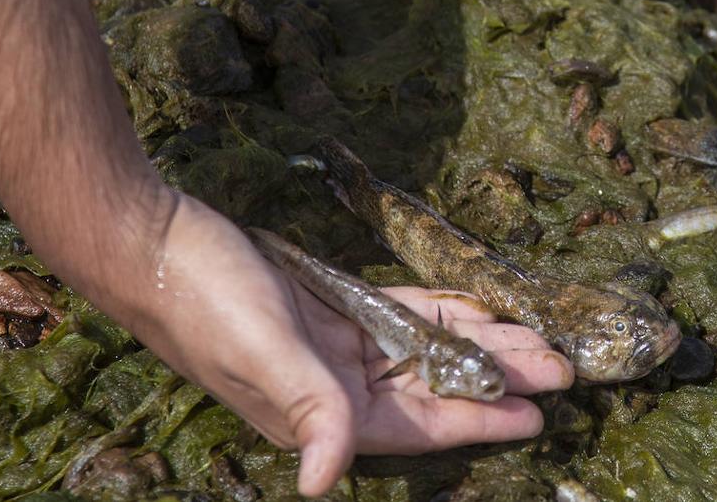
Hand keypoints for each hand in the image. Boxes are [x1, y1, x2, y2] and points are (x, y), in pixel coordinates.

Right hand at [117, 192, 574, 496]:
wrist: (154, 240)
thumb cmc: (202, 298)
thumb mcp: (262, 349)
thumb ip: (305, 407)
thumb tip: (320, 482)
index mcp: (321, 411)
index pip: (419, 425)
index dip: (480, 422)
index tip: (538, 417)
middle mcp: (334, 386)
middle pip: (435, 387)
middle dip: (497, 377)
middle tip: (562, 366)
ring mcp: (334, 345)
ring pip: (425, 349)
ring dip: (479, 344)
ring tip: (539, 339)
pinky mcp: (330, 306)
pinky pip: (401, 313)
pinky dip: (441, 311)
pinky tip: (481, 306)